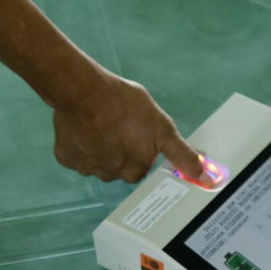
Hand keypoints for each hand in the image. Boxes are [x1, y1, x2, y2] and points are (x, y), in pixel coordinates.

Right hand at [49, 64, 206, 183]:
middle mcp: (111, 175)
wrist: (84, 92)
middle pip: (119, 168)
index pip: (142, 167)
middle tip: (119, 127)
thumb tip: (204, 177)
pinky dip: (79, 144)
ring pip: (97, 162)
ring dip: (100, 148)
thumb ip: (181, 153)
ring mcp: (87, 168)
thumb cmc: (126, 105)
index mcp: (135, 170)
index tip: (135, 135)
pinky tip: (83, 127)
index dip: (140, 150)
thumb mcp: (162, 127)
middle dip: (120, 151)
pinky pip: (75, 155)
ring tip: (101, 124)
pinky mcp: (66, 157)